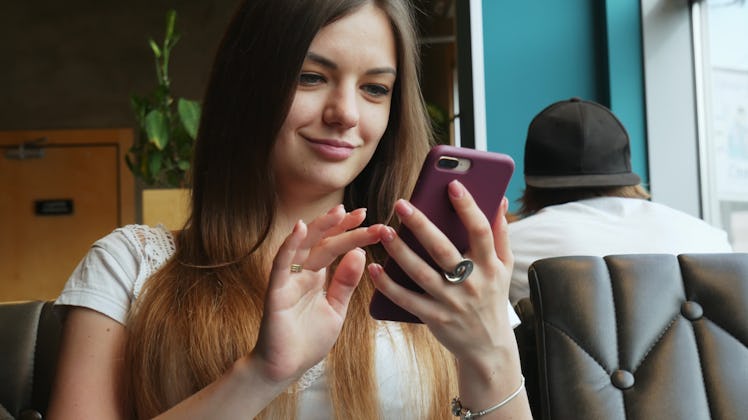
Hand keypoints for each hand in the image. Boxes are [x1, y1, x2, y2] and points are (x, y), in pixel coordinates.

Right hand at [251, 205, 381, 386]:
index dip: (351, 233)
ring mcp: (288, 279)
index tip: (372, 221)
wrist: (285, 368)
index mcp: (316, 276)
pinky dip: (290, 245)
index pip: (335, 247)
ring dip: (320, 227)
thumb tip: (360, 254)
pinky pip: (281, 264)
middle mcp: (301, 273)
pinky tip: (300, 229)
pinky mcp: (275, 291)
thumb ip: (345, 283)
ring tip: (339, 212)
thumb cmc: (308, 340)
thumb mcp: (336, 309)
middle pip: (323, 242)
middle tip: (363, 212)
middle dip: (342, 226)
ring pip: (304, 246)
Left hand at [369, 180, 513, 362]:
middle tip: (401, 204)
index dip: (468, 207)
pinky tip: (373, 267)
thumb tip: (498, 200)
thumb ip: (500, 233)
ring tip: (383, 231)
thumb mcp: (504, 267)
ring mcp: (451, 301)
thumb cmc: (492, 297)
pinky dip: (388, 285)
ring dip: (400, 252)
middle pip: (443, 249)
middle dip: (421, 226)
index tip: (452, 185)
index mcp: (489, 265)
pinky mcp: (434, 318)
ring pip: (421, 273)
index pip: (480, 231)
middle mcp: (471, 282)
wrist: (488, 347)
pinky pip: (407, 299)